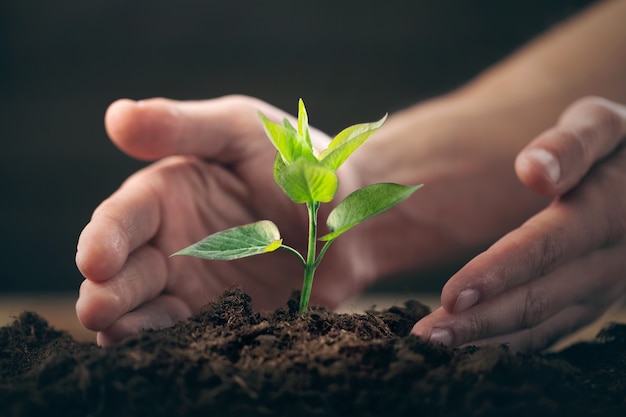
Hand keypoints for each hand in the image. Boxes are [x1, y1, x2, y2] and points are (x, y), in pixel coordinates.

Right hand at [75, 96, 369, 344]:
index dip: (105, 238)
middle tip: (95, 309)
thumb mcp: (241, 130)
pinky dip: (175, 342)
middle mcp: (173, 243)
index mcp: (167, 195)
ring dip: (129, 324)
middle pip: (128, 271)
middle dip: (107, 291)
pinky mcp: (224, 317)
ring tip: (112, 337)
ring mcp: (196, 284)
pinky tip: (161, 351)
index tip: (96, 260)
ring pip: (150, 309)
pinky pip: (193, 333)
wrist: (351, 216)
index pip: (123, 218)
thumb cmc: (297, 161)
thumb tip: (117, 115)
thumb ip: (183, 126)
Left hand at [412, 96, 625, 351]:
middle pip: (539, 298)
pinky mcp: (590, 302)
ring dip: (487, 340)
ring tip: (434, 347)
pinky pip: (550, 331)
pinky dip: (509, 344)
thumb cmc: (618, 147)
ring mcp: (602, 289)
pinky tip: (470, 348)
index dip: (499, 272)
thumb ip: (572, 144)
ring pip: (541, 324)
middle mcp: (610, 260)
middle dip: (480, 320)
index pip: (548, 247)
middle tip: (425, 337)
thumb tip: (534, 170)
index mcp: (610, 211)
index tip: (450, 296)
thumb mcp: (604, 126)